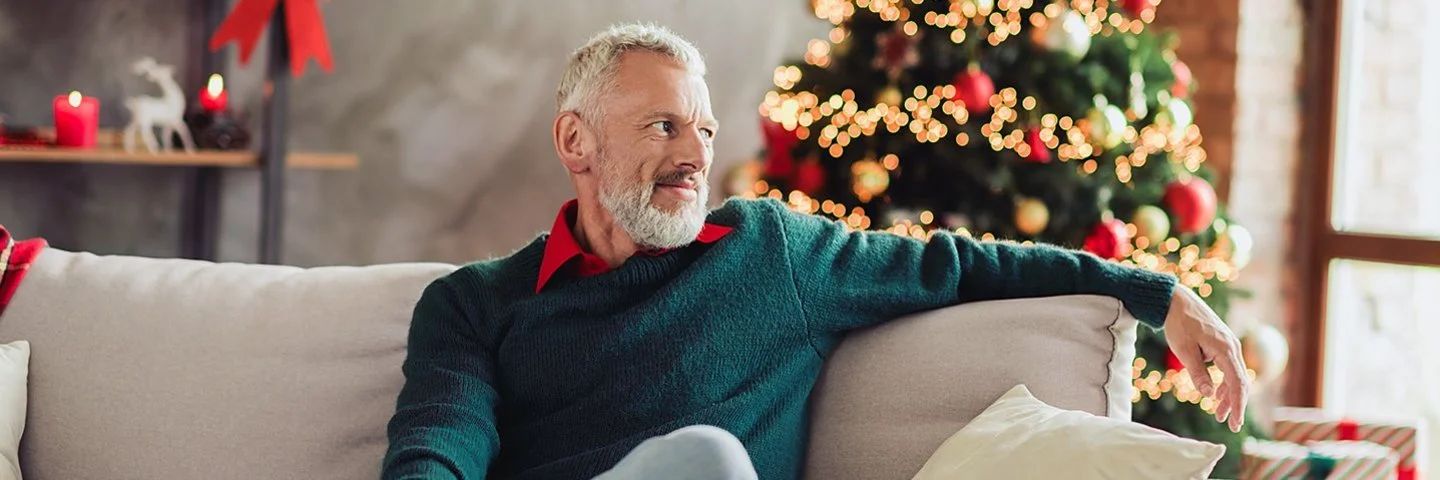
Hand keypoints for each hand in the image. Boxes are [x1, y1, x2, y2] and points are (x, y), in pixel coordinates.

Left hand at [1162, 285, 1249, 432]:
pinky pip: (1228, 368)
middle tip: (1228, 424)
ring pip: (1234, 376)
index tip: (1235, 423)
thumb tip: (1208, 395)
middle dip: (1235, 404)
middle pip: (1239, 382)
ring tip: (1218, 414)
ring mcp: (1228, 345)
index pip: (1237, 383)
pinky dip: (1224, 383)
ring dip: (1228, 396)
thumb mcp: (1185, 351)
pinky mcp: (1222, 344)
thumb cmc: (1179, 324)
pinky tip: (1215, 394)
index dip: (1238, 406)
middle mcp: (1232, 347)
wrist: (1177, 301)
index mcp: (1225, 350)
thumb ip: (1198, 373)